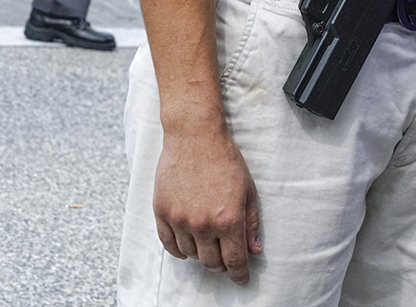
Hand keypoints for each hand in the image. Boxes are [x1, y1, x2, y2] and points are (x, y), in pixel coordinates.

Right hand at [153, 129, 261, 284]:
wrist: (194, 136)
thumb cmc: (225, 160)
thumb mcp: (248, 190)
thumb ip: (251, 223)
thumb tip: (253, 251)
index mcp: (228, 219)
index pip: (234, 261)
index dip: (239, 274)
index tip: (241, 279)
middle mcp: (203, 224)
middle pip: (212, 263)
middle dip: (221, 265)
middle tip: (225, 258)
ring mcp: (180, 219)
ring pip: (191, 255)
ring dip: (201, 254)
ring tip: (207, 242)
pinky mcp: (162, 212)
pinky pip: (169, 245)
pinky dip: (179, 249)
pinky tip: (187, 244)